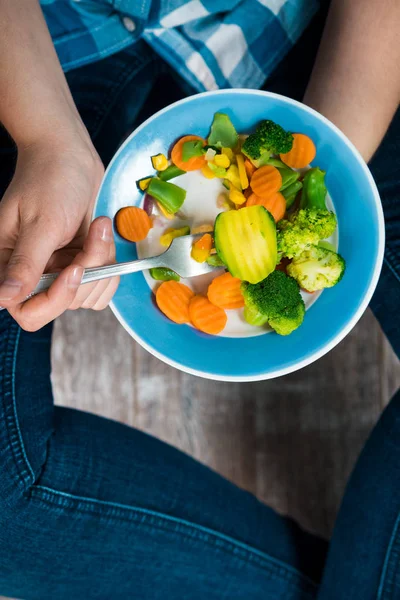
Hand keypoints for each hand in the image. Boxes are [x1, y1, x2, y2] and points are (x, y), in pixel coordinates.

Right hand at [0, 140, 118, 330]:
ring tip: (97, 227)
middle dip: (87, 272)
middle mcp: (33, 272)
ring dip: (102, 262)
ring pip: (88, 294)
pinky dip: (110, 262)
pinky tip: (101, 232)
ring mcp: (58, 269)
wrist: (70, 154)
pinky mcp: (79, 262)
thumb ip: (26, 263)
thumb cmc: (50, 179)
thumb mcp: (41, 222)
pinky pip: (101, 283)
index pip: (25, 310)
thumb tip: (4, 298)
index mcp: (9, 263)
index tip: (74, 269)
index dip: (53, 301)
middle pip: (63, 305)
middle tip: (92, 237)